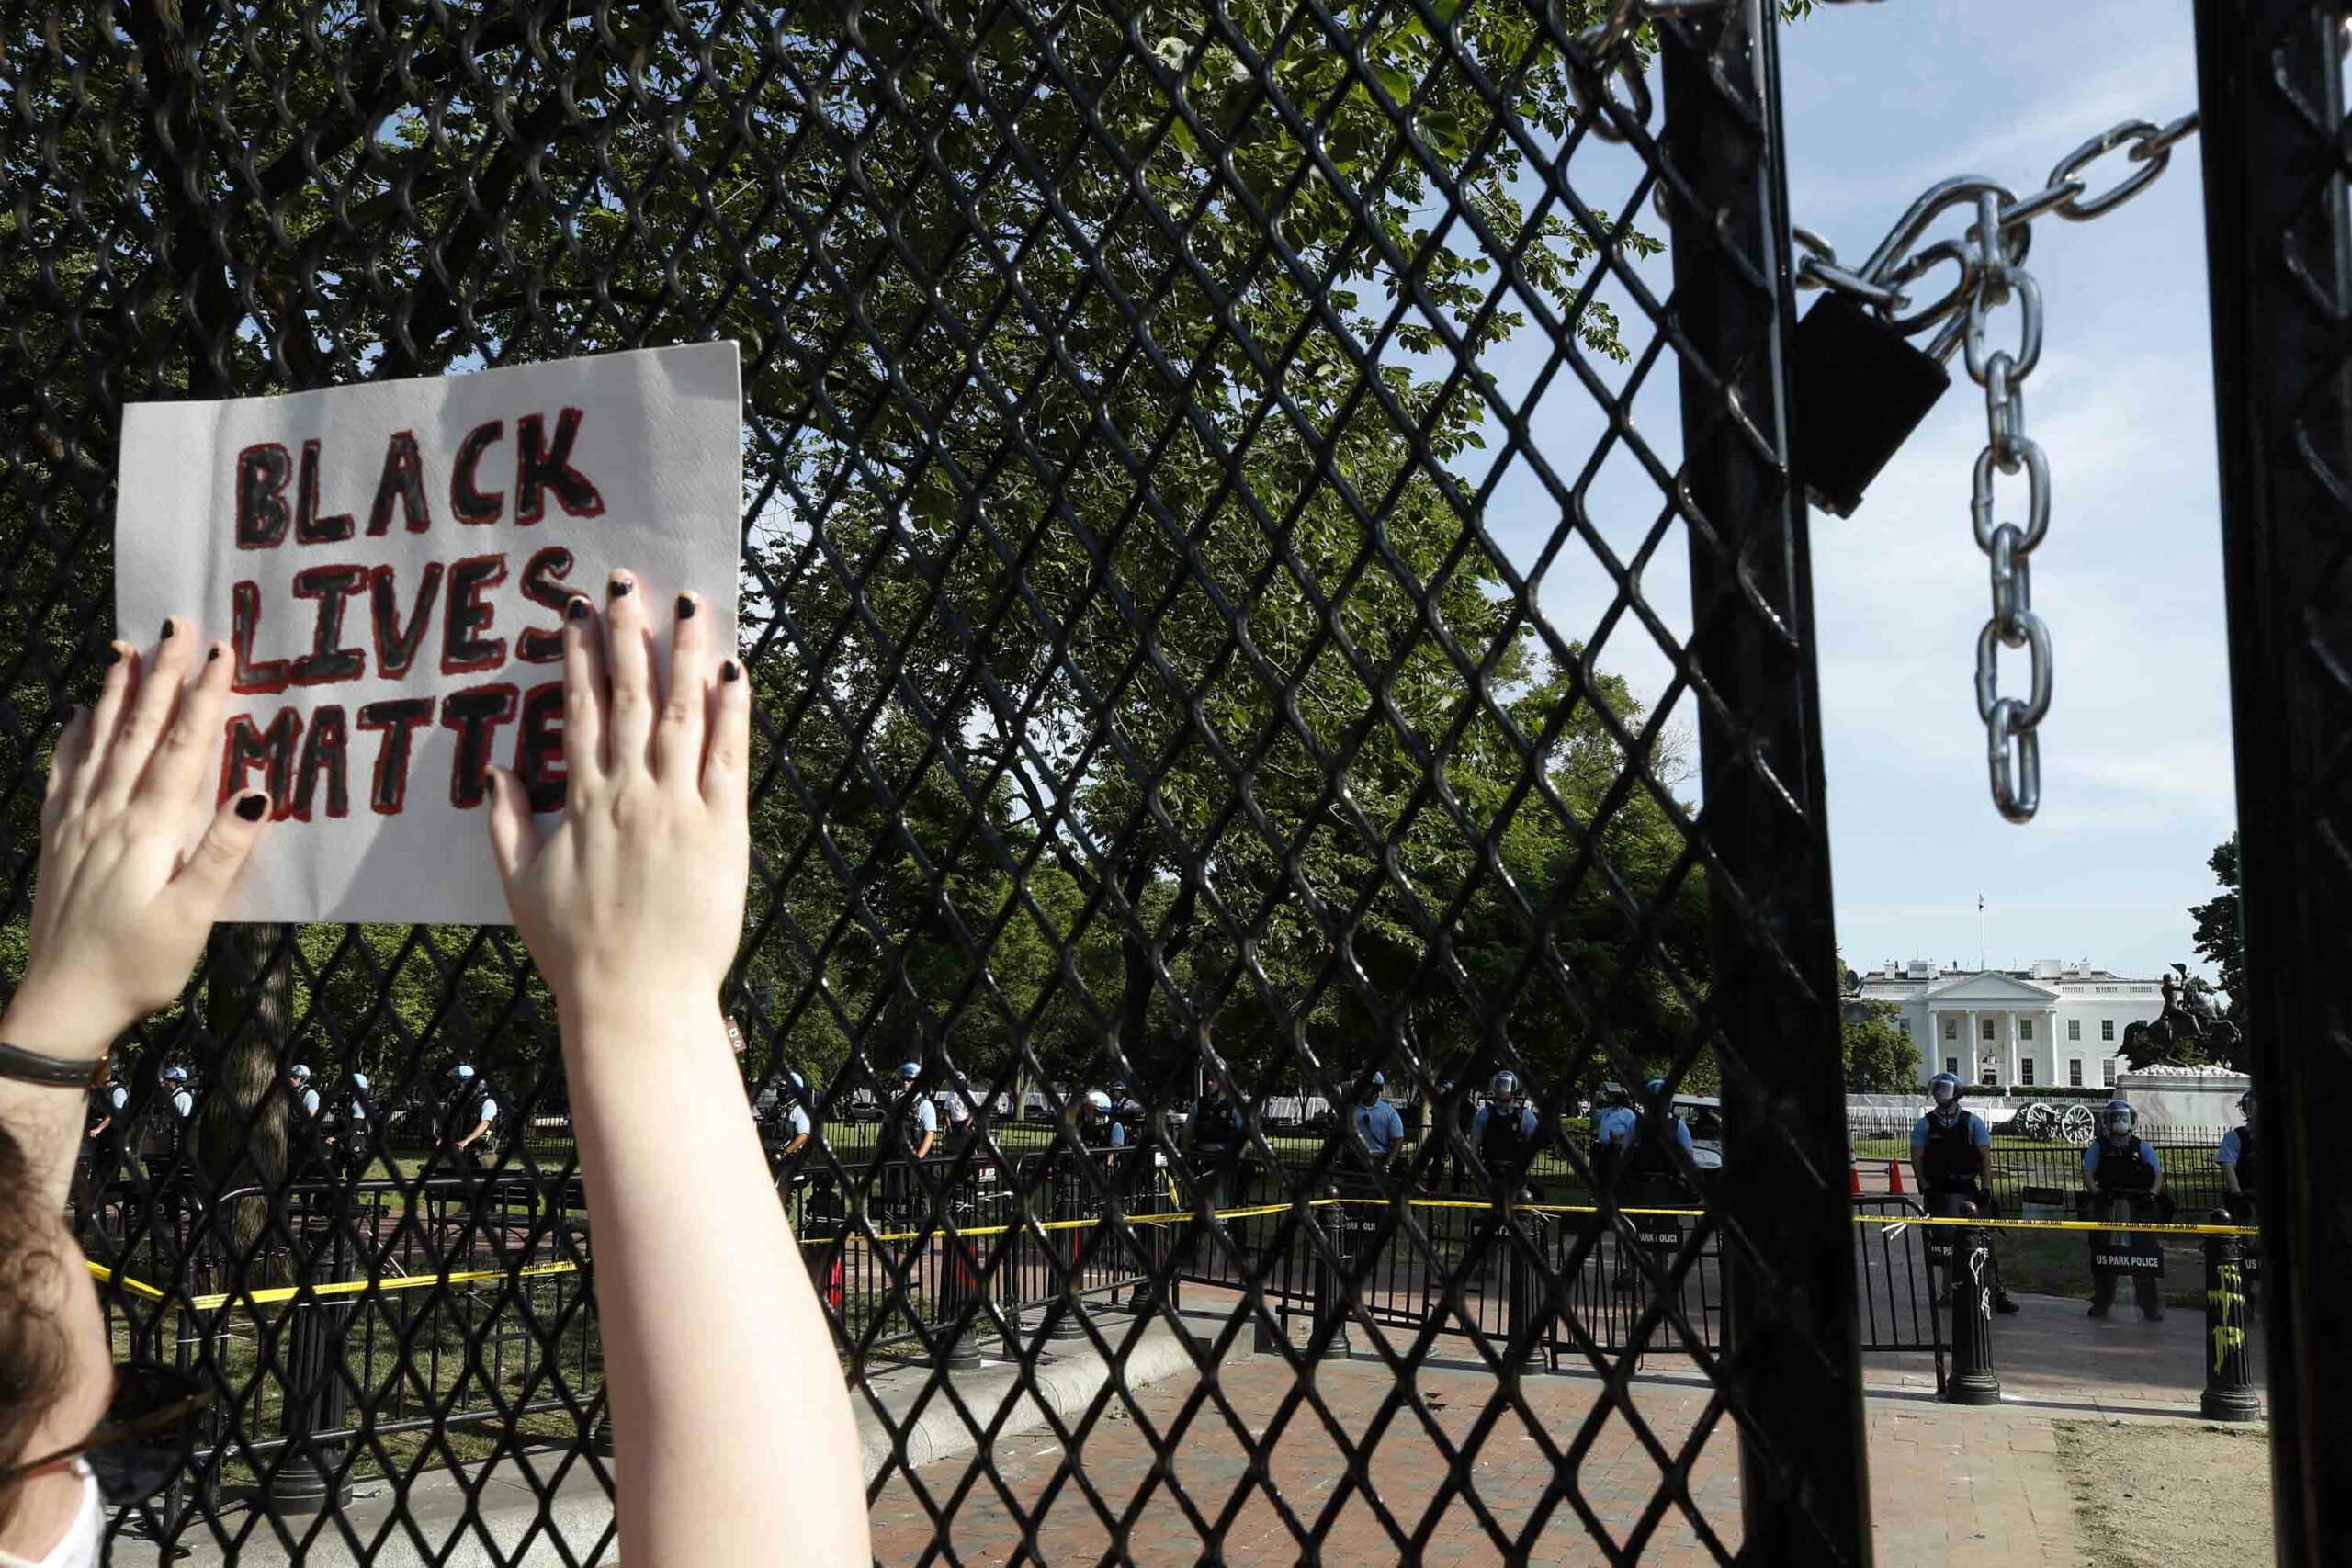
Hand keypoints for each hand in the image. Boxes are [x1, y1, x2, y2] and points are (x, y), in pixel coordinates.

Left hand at [7, 620, 267, 1057]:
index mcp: (148, 830)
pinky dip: (75, 735)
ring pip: (99, 741)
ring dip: (116, 691)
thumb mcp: (191, 918)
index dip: (203, 697)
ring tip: (127, 647)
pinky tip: (79, 714)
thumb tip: (257, 791)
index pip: (182, 748)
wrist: (62, 1004)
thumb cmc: (138, 966)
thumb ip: (222, 853)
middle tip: (176, 624)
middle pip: (139, 730)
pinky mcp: (58, 839)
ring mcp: (77, 824)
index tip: (221, 651)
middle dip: (160, 674)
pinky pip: (65, 771)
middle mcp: (108, 815)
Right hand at [485, 570, 748, 1019]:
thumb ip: (508, 825)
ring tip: (687, 603)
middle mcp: (630, 793)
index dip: (578, 655)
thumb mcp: (523, 888)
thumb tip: (495, 772)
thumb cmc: (577, 952)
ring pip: (684, 712)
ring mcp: (679, 808)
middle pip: (630, 695)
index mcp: (581, 802)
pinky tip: (735, 668)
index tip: (575, 610)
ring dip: (685, 652)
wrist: (636, 1001)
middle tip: (626, 581)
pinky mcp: (724, 830)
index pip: (580, 710)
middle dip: (627, 632)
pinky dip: (734, 710)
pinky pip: (729, 757)